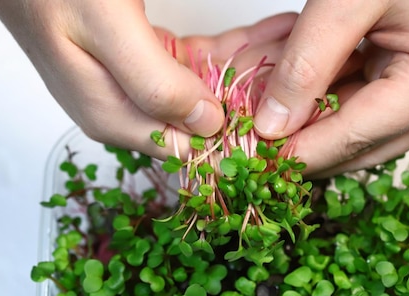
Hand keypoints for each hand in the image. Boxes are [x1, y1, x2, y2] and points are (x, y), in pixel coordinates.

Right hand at [0, 0, 296, 158]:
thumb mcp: (104, 33)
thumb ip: (154, 83)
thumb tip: (205, 125)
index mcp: (118, 119)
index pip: (194, 150)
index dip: (243, 138)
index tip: (286, 121)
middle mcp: (130, 110)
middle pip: (210, 118)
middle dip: (259, 97)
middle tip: (304, 76)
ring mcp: (139, 85)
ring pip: (211, 87)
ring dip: (253, 68)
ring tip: (294, 49)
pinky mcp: (146, 59)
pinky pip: (200, 62)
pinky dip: (233, 49)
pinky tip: (265, 38)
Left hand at [254, 0, 408, 176]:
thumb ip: (306, 65)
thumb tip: (273, 125)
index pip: (357, 135)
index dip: (301, 152)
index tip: (255, 160)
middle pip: (357, 140)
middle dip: (298, 133)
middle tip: (251, 136)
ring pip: (351, 117)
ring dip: (300, 105)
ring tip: (252, 91)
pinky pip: (356, 89)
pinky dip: (315, 81)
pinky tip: (278, 68)